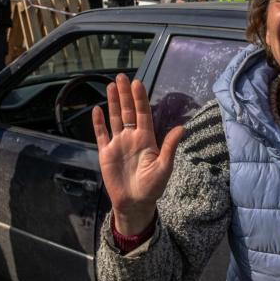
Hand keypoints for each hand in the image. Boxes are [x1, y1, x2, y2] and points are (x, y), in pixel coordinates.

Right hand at [92, 75, 184, 235]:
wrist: (134, 203)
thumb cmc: (152, 187)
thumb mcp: (164, 167)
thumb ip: (169, 146)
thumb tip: (182, 127)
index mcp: (146, 138)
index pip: (143, 113)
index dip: (140, 98)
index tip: (137, 83)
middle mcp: (131, 137)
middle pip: (127, 111)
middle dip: (124, 94)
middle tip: (121, 77)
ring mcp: (118, 144)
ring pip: (114, 119)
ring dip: (112, 103)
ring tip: (110, 86)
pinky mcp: (105, 153)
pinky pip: (101, 134)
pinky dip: (98, 123)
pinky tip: (97, 110)